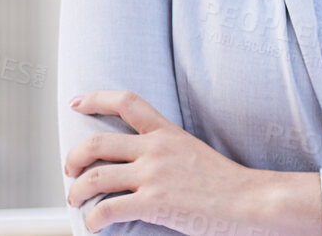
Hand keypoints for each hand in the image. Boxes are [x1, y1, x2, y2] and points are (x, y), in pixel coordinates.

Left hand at [64, 90, 321, 234]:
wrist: (251, 200)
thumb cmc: (228, 183)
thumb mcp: (196, 153)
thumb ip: (168, 152)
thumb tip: (143, 164)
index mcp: (168, 134)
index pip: (127, 103)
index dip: (95, 99)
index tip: (76, 102)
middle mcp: (157, 150)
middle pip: (96, 143)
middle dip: (73, 158)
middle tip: (70, 170)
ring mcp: (154, 176)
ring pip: (94, 177)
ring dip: (76, 192)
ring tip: (75, 200)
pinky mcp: (154, 203)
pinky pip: (106, 210)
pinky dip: (92, 221)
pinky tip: (94, 225)